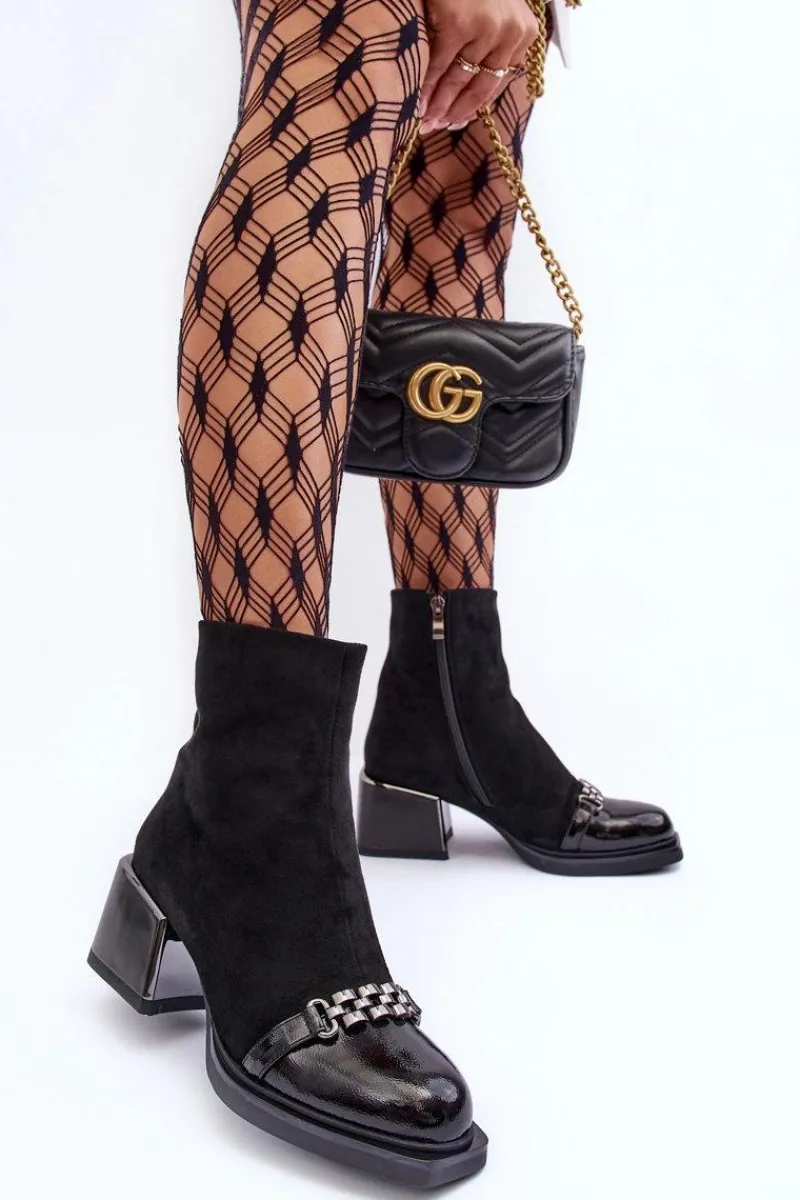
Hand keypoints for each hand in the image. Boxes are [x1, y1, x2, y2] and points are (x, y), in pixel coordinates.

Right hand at [419, 0, 538, 132]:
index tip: (455, 123)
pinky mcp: (461, 23)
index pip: (498, 82)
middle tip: (434, 129)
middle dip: (455, 112)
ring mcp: (488, 28)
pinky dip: (426, 86)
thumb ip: (490, 44)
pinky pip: (440, 65)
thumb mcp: (492, 12)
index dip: (474, 107)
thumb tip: (465, 90)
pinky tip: (416, 102)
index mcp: (524, 33)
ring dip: (439, 105)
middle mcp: (512, 32)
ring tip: (424, 122)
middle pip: (480, 87)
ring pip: (460, 80)